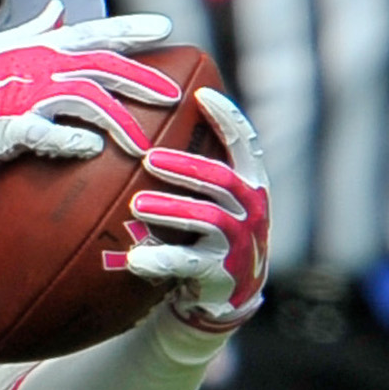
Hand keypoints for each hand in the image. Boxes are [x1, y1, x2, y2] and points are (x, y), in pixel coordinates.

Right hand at [0, 2, 179, 186]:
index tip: (166, 27)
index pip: (95, 33)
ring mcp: (27, 95)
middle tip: (173, 96)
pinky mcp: (11, 126)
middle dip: (142, 80)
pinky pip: (51, 134)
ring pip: (87, 102)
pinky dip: (74, 141)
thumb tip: (58, 10)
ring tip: (143, 143)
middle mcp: (39, 66)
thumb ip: (33, 29)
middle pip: (103, 67)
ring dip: (119, 122)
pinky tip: (95, 151)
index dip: (131, 28)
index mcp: (39, 47)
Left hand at [116, 87, 271, 332]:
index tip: (201, 94)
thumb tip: (152, 123)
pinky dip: (162, 259)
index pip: (245, 144)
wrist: (228, 295)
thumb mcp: (216, 200)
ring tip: (137, 205)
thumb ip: (200, 170)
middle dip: (185, 167)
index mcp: (252, 185)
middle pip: (220, 180)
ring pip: (207, 218)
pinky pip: (189, 263)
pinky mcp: (222, 273)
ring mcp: (240, 243)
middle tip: (149, 159)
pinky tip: (135, 258)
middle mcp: (252, 211)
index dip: (227, 118)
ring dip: (170, 209)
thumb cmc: (213, 235)